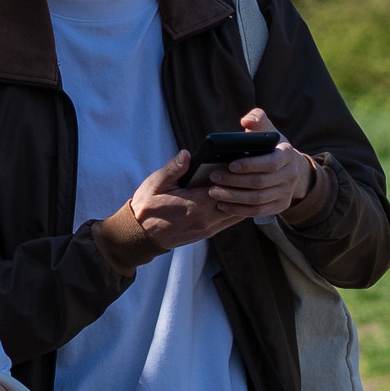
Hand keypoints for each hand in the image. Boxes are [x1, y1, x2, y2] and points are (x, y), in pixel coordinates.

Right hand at [102, 153, 250, 268]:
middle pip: (237, 200)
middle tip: (249, 167)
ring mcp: (208, 227)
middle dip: (243, 184)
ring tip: (246, 180)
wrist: (140, 235)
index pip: (226, 187)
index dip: (235, 174)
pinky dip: (237, 207)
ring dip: (243, 197)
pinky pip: (230, 220)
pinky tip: (237, 194)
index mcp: (195, 204)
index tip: (239, 159)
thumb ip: (174, 168)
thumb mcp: (156, 183)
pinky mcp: (208, 233)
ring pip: (238, 212)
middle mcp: (206, 218)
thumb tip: (187, 154)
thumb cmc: (147, 207)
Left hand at [205, 108, 317, 219]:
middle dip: (235, 181)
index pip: (270, 162)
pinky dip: (239, 210)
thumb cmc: (270, 147)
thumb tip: (246, 121)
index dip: (250, 165)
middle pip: (260, 182)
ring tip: (213, 192)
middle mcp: (291, 175)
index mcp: (287, 155)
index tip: (229, 164)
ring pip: (258, 199)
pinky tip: (223, 205)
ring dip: (233, 197)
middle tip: (213, 177)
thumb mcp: (267, 131)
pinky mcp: (280, 206)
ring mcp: (286, 193)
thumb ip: (257, 120)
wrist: (289, 168)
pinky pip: (258, 211)